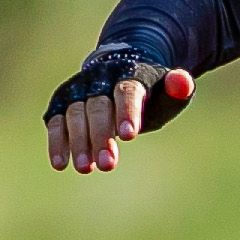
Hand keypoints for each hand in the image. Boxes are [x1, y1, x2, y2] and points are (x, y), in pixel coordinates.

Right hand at [42, 49, 190, 171]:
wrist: (121, 71)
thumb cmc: (150, 91)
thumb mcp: (167, 91)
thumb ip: (177, 89)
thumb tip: (183, 82)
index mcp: (128, 73)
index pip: (127, 91)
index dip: (127, 112)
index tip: (129, 136)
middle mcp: (99, 78)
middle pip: (98, 106)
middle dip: (101, 135)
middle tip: (108, 165)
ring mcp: (78, 90)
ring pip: (74, 114)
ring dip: (78, 142)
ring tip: (86, 169)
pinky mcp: (62, 104)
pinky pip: (56, 122)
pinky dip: (57, 142)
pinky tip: (60, 164)